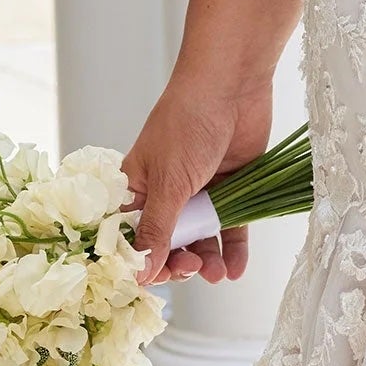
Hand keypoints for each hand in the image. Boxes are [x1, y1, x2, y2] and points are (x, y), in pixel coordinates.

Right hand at [123, 77, 274, 287]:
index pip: (132, 237)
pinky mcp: (232, 188)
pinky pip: (230, 228)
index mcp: (136, 188)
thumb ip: (157, 229)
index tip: (151, 282)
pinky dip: (232, 250)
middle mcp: (166, 193)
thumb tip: (139, 274)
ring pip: (200, 239)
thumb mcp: (169, 182)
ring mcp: (200, 191)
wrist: (232, 84)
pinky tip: (234, 270)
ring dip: (206, 261)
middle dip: (178, 263)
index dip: (140, 262)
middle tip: (191, 269)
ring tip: (215, 274)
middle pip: (168, 243)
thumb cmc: (187, 122)